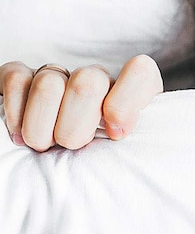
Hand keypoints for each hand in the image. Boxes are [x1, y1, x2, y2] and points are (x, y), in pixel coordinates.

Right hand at [1, 55, 163, 151]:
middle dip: (74, 128)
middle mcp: (96, 78)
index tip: (115, 135)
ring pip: (49, 85)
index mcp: (130, 93)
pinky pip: (16, 79)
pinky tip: (20, 134)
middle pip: (87, 84)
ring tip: (45, 145)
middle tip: (71, 147)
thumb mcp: (124, 156)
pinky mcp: (23, 78)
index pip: (140, 73)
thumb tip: (117, 132)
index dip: (125, 103)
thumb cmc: (99, 160)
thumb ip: (132, 144)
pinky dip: (15, 113)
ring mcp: (59, 75)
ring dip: (42, 128)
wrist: (51, 161)